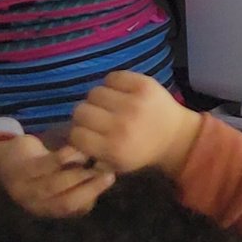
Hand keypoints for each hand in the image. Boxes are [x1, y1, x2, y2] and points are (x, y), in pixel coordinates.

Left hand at [0, 135, 115, 217]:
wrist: (7, 159)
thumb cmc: (41, 169)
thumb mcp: (58, 183)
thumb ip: (78, 185)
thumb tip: (106, 180)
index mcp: (49, 209)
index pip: (74, 208)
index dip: (93, 195)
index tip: (111, 177)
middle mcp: (36, 205)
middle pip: (65, 201)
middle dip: (90, 188)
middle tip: (108, 172)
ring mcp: (25, 189)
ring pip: (55, 185)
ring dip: (78, 174)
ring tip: (94, 160)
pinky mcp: (21, 169)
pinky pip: (44, 165)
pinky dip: (62, 158)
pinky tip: (76, 149)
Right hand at [69, 71, 200, 177]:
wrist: (175, 135)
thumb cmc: (140, 152)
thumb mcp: (114, 164)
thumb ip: (89, 155)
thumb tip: (66, 143)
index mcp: (113, 148)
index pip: (75, 134)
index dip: (77, 132)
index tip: (85, 132)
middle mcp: (121, 125)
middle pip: (81, 111)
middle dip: (85, 115)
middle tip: (96, 117)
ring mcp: (133, 102)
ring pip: (94, 92)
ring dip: (98, 99)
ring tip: (108, 104)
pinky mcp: (144, 84)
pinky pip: (113, 76)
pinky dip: (112, 83)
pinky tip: (119, 92)